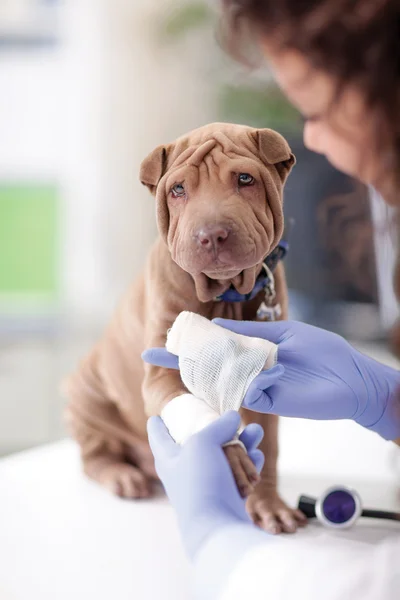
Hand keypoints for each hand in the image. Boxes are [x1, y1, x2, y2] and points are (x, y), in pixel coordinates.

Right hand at [143, 320, 399, 439]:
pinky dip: (256, 379)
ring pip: (224, 381)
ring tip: (221, 362)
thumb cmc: (322, 351)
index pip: (212, 348)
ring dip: (218, 371)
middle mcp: (248, 370)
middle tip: (155, 356)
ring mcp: (257, 386)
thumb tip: (217, 327)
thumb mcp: (285, 333)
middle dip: (185, 364)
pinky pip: (248, 391)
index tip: (153, 348)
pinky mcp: (269, 401)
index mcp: (251, 350)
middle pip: (210, 368)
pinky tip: (276, 372)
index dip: (184, 348)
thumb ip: (251, 332)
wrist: (351, 377)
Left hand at [147, 411, 264, 558]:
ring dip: (242, 443)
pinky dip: (248, 464)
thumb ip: (218, 426)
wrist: (218, 527)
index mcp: (169, 457)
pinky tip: (258, 456)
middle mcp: (185, 469)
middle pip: (198, 442)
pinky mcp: (225, 496)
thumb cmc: (200, 482)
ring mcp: (206, 483)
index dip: (158, 422)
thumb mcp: (203, 443)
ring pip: (223, 456)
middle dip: (217, 428)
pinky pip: (237, 474)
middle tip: (227, 418)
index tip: (157, 415)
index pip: (158, 435)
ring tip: (256, 432)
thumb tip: (233, 418)